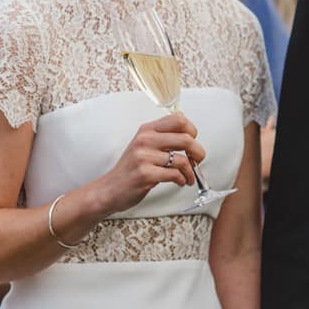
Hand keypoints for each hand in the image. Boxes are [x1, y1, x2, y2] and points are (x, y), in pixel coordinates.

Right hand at [90, 113, 204, 214]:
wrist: (110, 189)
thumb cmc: (130, 169)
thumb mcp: (143, 145)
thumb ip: (162, 136)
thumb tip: (187, 130)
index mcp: (147, 130)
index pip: (178, 119)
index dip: (192, 130)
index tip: (193, 141)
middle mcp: (145, 140)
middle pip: (186, 138)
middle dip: (198, 152)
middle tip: (198, 160)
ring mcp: (144, 157)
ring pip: (183, 160)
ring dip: (191, 172)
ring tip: (188, 177)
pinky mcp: (145, 174)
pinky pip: (175, 174)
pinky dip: (182, 180)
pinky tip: (180, 182)